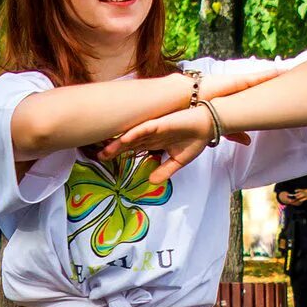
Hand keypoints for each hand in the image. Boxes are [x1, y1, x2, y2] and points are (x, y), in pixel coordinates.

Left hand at [105, 110, 240, 187]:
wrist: (209, 125)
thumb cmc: (195, 138)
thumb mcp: (178, 160)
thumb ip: (165, 171)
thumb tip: (152, 183)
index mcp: (153, 142)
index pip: (132, 148)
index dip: (118, 154)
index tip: (104, 161)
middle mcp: (151, 135)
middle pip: (127, 143)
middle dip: (113, 151)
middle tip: (97, 157)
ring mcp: (154, 128)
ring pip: (132, 136)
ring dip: (118, 144)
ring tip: (104, 151)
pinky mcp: (161, 123)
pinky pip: (145, 128)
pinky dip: (134, 133)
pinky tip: (123, 139)